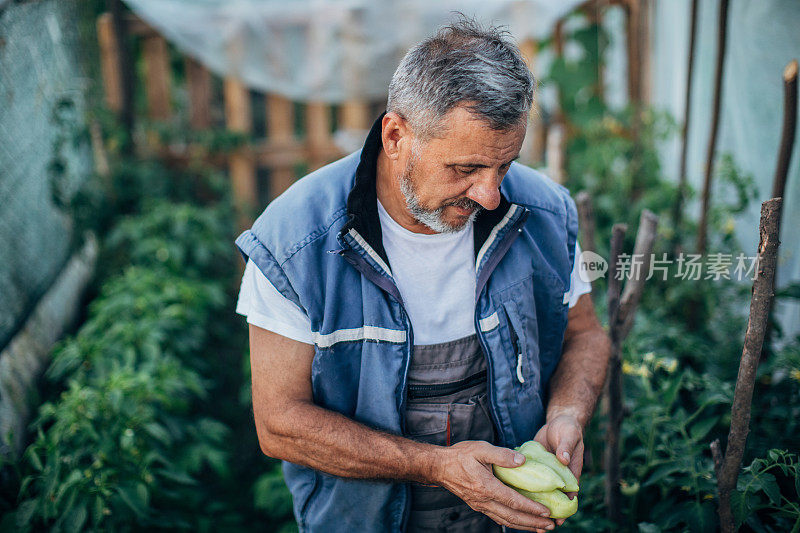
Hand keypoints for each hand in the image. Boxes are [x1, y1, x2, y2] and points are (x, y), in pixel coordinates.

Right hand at [434, 440, 556, 530]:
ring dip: (524, 526)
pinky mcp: (479, 506)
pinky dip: (513, 522)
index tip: (546, 511)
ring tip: (541, 528)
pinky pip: (499, 517)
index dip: (531, 508)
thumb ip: (502, 454)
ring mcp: (480, 505)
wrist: (439, 467)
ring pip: (505, 521)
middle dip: (532, 522)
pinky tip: (521, 522)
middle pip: (512, 517)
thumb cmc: (460, 456)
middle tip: (551, 525)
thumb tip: (522, 460)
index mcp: (486, 487)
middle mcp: (484, 501)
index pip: (513, 501)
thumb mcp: (481, 449)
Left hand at [532, 415, 583, 529]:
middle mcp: (558, 476)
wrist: (559, 422)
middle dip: (548, 512)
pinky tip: (516, 498)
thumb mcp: (569, 436)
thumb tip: (563, 459)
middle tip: (541, 527)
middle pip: (554, 498)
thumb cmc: (568, 429)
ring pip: (541, 492)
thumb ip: (566, 447)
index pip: (569, 494)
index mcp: (570, 472)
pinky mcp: (535, 467)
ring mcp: (546, 473)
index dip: (564, 508)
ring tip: (529, 520)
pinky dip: (526, 489)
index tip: (558, 519)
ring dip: (535, 504)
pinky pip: (530, 480)